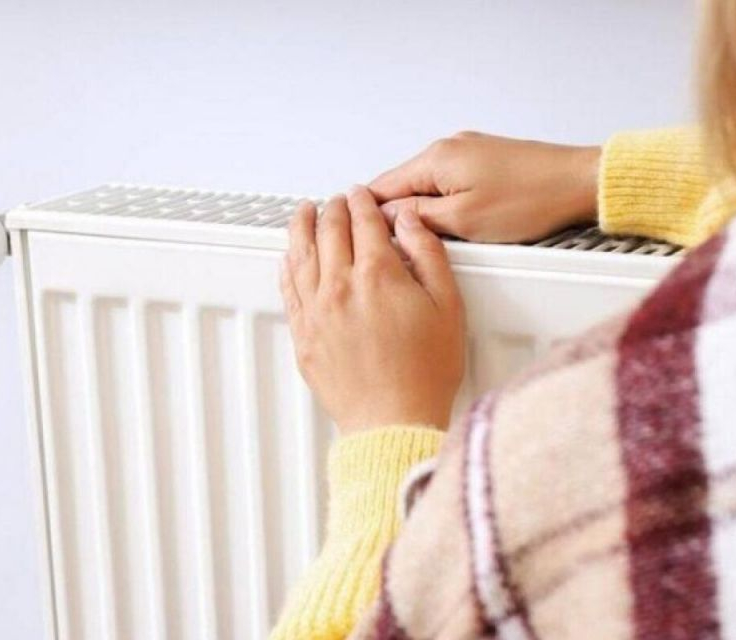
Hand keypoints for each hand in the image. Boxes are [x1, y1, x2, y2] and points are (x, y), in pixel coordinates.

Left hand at [280, 186, 465, 433]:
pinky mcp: (303, 336)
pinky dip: (287, 266)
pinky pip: (288, 289)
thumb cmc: (425, 373)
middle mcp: (340, 287)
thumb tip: (410, 222)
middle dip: (334, 209)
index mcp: (378, 275)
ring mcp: (317, 312)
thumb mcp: (448, 306)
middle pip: (329, 231)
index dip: (363, 202)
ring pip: (300, 254)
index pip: (364, 221)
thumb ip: (428, 255)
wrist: (394, 421)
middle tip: (337, 201)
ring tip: (304, 213)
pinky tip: (288, 258)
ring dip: (302, 227)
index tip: (362, 195)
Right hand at [369, 132, 599, 242]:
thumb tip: (387, 220)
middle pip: (404, 187)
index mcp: (436, 159)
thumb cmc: (532, 199)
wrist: (580, 184)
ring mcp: (469, 152)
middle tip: (405, 249)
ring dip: (428, 214)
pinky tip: (464, 225)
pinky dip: (450, 206)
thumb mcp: (464, 221)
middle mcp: (449, 148)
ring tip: (441, 239)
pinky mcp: (488, 162)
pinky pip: (453, 186)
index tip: (364, 240)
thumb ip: (419, 219)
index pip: (381, 188)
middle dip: (401, 218)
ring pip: (430, 188)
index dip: (369, 217)